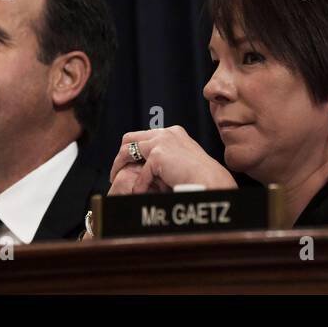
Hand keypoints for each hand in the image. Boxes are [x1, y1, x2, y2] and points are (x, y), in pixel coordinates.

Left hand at [107, 126, 236, 193]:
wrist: (211, 181)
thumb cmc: (202, 176)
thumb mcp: (184, 161)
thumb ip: (168, 158)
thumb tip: (149, 166)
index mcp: (173, 132)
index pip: (145, 135)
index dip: (134, 149)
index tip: (129, 163)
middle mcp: (166, 133)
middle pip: (130, 137)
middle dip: (121, 154)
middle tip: (117, 170)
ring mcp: (161, 142)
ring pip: (127, 150)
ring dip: (119, 166)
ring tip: (116, 180)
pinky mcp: (158, 155)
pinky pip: (141, 174)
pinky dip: (140, 185)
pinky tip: (140, 194)